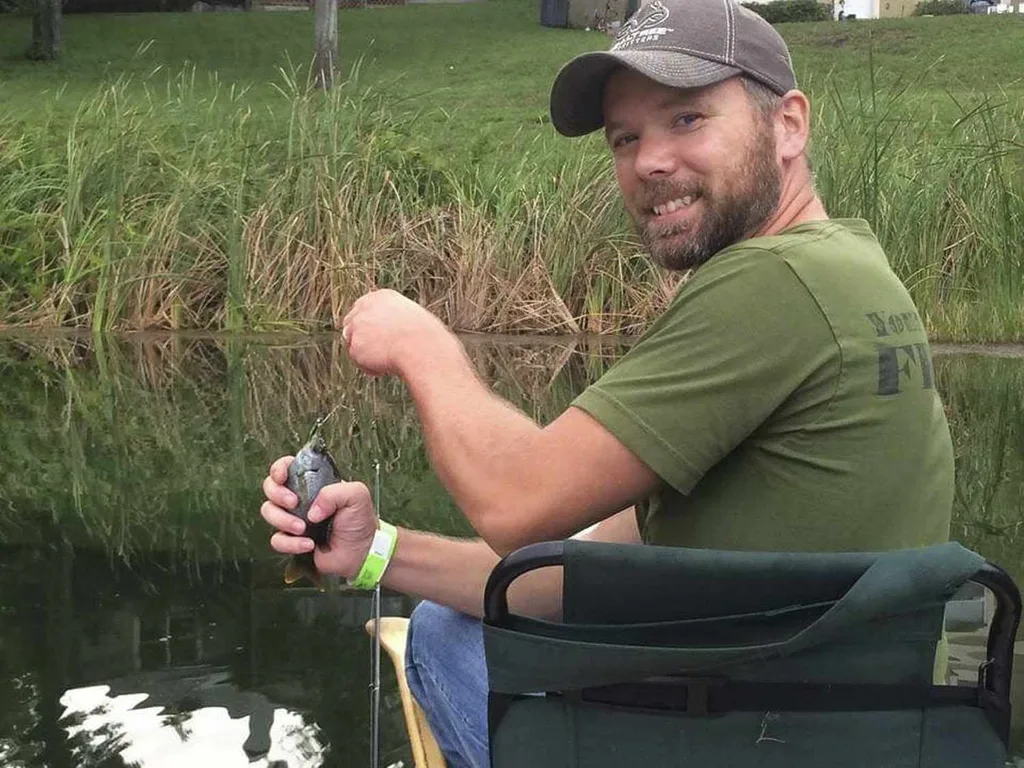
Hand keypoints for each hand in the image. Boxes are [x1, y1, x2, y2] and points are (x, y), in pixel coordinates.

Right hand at [260, 456, 378, 579]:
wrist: (360, 553)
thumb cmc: (360, 523)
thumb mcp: (357, 496)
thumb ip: (334, 492)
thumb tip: (312, 509)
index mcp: (314, 483)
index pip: (288, 467)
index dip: (279, 469)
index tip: (282, 477)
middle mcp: (301, 499)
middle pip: (270, 487)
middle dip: (277, 494)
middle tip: (294, 503)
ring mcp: (294, 518)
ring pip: (269, 512)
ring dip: (283, 520)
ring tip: (303, 528)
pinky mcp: (292, 539)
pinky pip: (276, 539)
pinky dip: (290, 543)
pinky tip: (308, 544)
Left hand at [342, 289, 457, 376]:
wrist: (420, 346)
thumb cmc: (425, 337)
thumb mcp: (412, 319)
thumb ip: (395, 321)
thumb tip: (392, 335)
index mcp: (382, 296)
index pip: (363, 308)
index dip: (368, 325)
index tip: (376, 338)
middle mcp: (365, 307)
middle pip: (351, 325)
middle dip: (361, 339)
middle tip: (378, 354)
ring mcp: (357, 325)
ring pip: (354, 345)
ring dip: (368, 355)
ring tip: (391, 359)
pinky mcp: (354, 345)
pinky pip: (359, 361)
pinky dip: (371, 367)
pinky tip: (387, 366)